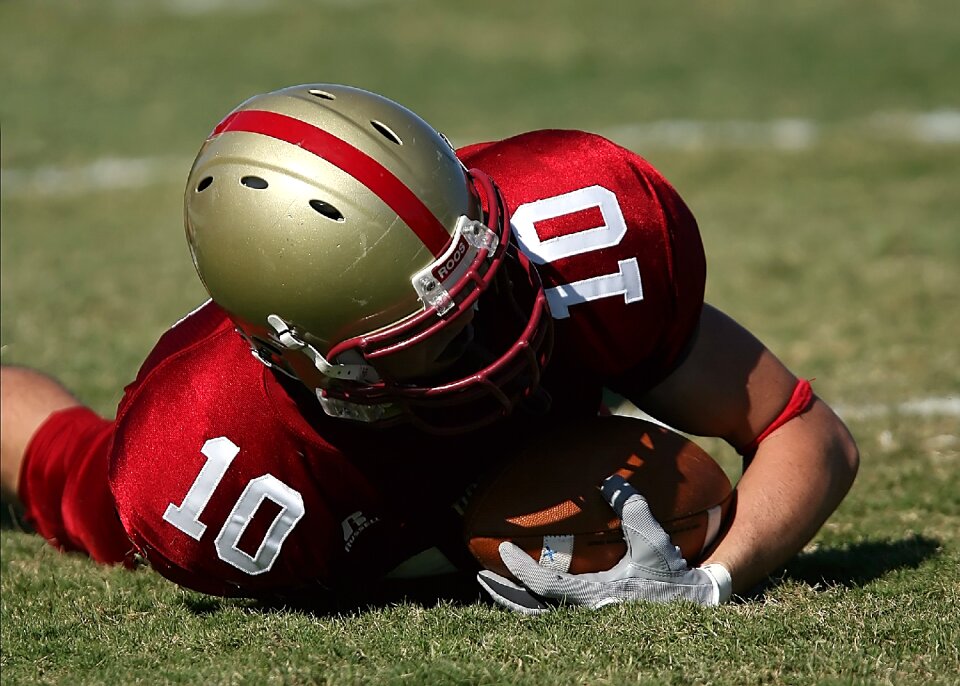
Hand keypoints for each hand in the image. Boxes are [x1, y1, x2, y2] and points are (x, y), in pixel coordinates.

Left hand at [476, 475, 731, 614]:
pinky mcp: (594, 622)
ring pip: (540, 616)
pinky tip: (529, 591)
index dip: (520, 570)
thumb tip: (610, 480)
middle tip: (481, 574)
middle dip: (504, 594)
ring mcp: (588, 622)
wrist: (692, 606)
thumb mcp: (653, 540)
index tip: (504, 552)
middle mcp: (585, 615)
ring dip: (516, 600)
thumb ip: (632, 508)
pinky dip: (536, 604)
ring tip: (497, 582)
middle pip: (531, 610)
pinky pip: (554, 616)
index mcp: (594, 598)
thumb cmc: (671, 575)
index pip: (544, 586)